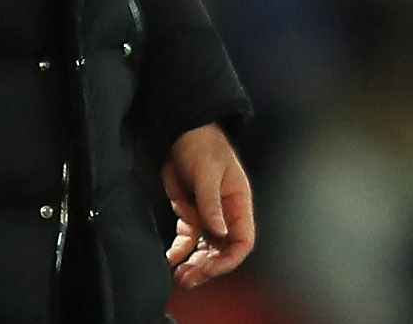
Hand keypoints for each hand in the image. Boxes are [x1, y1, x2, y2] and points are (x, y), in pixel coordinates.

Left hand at [162, 124, 254, 287]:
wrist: (182, 134)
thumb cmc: (203, 147)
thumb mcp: (208, 173)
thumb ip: (212, 203)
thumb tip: (220, 232)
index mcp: (238, 204)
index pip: (242, 241)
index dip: (228, 259)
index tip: (209, 268)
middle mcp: (226, 215)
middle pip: (222, 251)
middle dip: (207, 268)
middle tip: (188, 279)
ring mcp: (208, 216)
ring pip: (204, 250)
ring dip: (193, 265)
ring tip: (179, 277)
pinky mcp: (190, 214)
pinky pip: (187, 239)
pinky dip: (180, 251)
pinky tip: (171, 259)